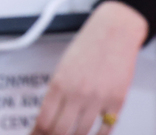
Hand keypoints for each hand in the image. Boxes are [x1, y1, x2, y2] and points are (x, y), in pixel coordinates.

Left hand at [32, 1, 146, 134]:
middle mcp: (77, 93)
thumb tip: (48, 117)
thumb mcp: (63, 67)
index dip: (37, 134)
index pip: (44, 120)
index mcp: (59, 83)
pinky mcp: (117, 102)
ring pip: (82, 133)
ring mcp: (99, 99)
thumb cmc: (87, 46)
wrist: (114, 32)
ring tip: (71, 134)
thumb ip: (56, 93)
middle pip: (60, 131)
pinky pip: (106, 129)